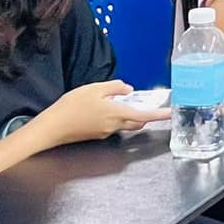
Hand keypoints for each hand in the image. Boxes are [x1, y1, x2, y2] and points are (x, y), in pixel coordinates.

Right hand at [31, 81, 168, 147]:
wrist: (52, 128)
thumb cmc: (72, 106)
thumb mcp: (94, 89)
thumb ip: (115, 88)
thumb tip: (129, 90)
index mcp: (117, 114)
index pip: (145, 115)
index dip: (160, 115)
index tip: (172, 114)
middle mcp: (114, 126)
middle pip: (137, 122)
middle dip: (145, 115)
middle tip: (146, 104)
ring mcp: (105, 133)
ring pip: (125, 125)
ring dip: (129, 116)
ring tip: (120, 102)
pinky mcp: (96, 135)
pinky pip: (112, 126)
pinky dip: (115, 118)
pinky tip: (104, 109)